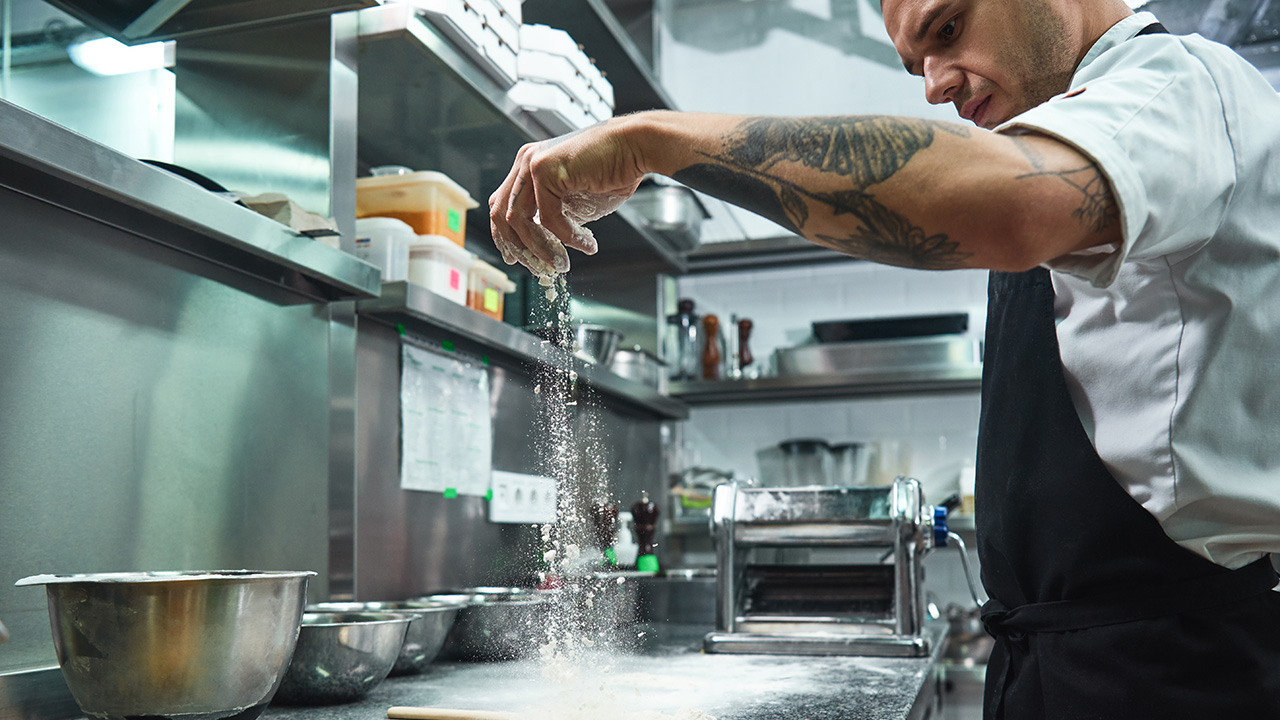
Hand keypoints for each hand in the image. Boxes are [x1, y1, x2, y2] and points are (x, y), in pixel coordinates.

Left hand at [489, 117, 648, 273]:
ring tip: (562, 263)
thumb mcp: (576, 203)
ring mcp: (532, 163)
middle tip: (540, 269)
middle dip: (518, 247)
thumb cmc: (614, 171)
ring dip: (541, 248)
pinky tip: (586, 244)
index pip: (502, 205)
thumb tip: (545, 246)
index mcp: (529, 166)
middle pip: (501, 214)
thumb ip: (555, 219)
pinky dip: (567, 237)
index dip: (506, 237)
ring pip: (519, 220)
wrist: (637, 147)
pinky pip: (548, 218)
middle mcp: (525, 162)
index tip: (518, 259)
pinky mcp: (545, 169)